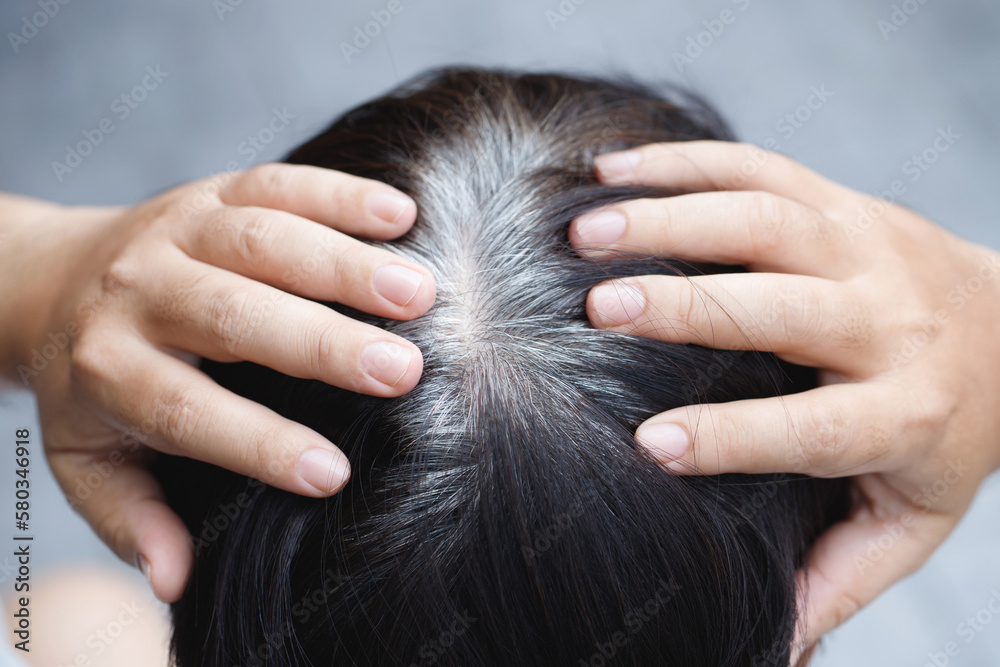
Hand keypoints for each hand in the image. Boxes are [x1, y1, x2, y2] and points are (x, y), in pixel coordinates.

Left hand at [0, 165, 435, 601]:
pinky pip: (278, 181)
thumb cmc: (97, 383)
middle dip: (321, 344)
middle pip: (232, 314)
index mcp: (108, 369)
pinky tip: (402, 215)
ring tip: (421, 293)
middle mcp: (139, 291)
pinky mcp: (213, 190)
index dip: (257, 444)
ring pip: (263, 238)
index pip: (184, 410)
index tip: (332, 476)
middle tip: (405, 372)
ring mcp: (179, 230)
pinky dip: (341, 194)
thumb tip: (178, 578)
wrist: (63, 278)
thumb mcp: (89, 459)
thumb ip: (131, 518)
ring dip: (346, 264)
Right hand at [569, 141, 999, 659]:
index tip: (646, 444)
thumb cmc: (946, 434)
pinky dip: (681, 163)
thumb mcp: (911, 519)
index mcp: (903, 413)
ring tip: (586, 232)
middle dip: (688, 306)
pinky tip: (610, 171)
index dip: (730, 437)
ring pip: (764, 219)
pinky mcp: (840, 202)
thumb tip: (773, 643)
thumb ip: (840, 577)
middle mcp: (886, 322)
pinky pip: (758, 166)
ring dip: (670, 218)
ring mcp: (863, 248)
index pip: (812, 428)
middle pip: (785, 306)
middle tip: (598, 307)